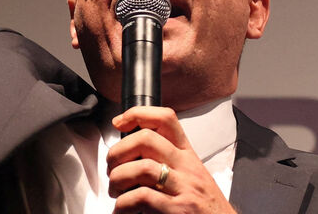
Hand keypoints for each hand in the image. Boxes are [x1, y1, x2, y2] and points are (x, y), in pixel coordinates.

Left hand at [107, 106, 235, 213]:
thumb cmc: (205, 207)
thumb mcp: (191, 176)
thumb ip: (167, 162)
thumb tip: (131, 156)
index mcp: (187, 155)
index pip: (165, 119)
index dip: (137, 114)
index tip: (119, 123)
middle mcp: (187, 167)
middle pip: (146, 139)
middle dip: (118, 152)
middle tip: (111, 168)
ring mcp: (184, 188)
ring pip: (142, 168)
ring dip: (118, 179)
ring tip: (116, 192)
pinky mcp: (178, 210)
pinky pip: (142, 198)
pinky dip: (123, 205)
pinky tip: (121, 211)